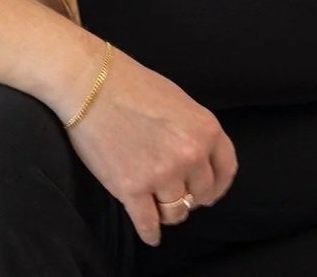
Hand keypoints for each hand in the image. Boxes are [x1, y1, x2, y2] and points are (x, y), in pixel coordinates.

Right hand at [59, 44, 238, 247]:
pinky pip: (148, 225)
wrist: (91, 84)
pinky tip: (150, 232)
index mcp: (206, 129)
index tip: (208, 192)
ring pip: (176, 212)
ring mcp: (161, 174)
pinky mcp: (131, 189)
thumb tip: (198, 160)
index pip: (226, 170)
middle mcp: (189, 154)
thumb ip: (194, 132)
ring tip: (159, 206)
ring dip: (168, 212)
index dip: (217, 185)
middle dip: (189, 196)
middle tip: (176, 192)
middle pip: (201, 195)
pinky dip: (150, 232)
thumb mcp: (179, 101)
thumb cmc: (133, 85)